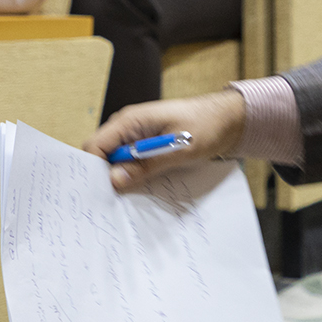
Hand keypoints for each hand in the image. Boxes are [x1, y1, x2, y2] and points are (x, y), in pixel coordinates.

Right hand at [86, 90, 246, 191]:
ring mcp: (137, 135)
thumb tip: (114, 180)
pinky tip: (141, 188)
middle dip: (104, 176)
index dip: (93, 170)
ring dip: (120, 177)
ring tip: (126, 199)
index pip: (95, 146)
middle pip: (101, 154)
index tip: (99, 194)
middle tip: (112, 202)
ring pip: (115, 160)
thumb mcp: (179, 150)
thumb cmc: (206, 126)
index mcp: (130, 121)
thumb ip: (147, 164)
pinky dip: (133, 174)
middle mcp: (128, 126)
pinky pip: (130, 160)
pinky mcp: (146, 144)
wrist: (228, 119)